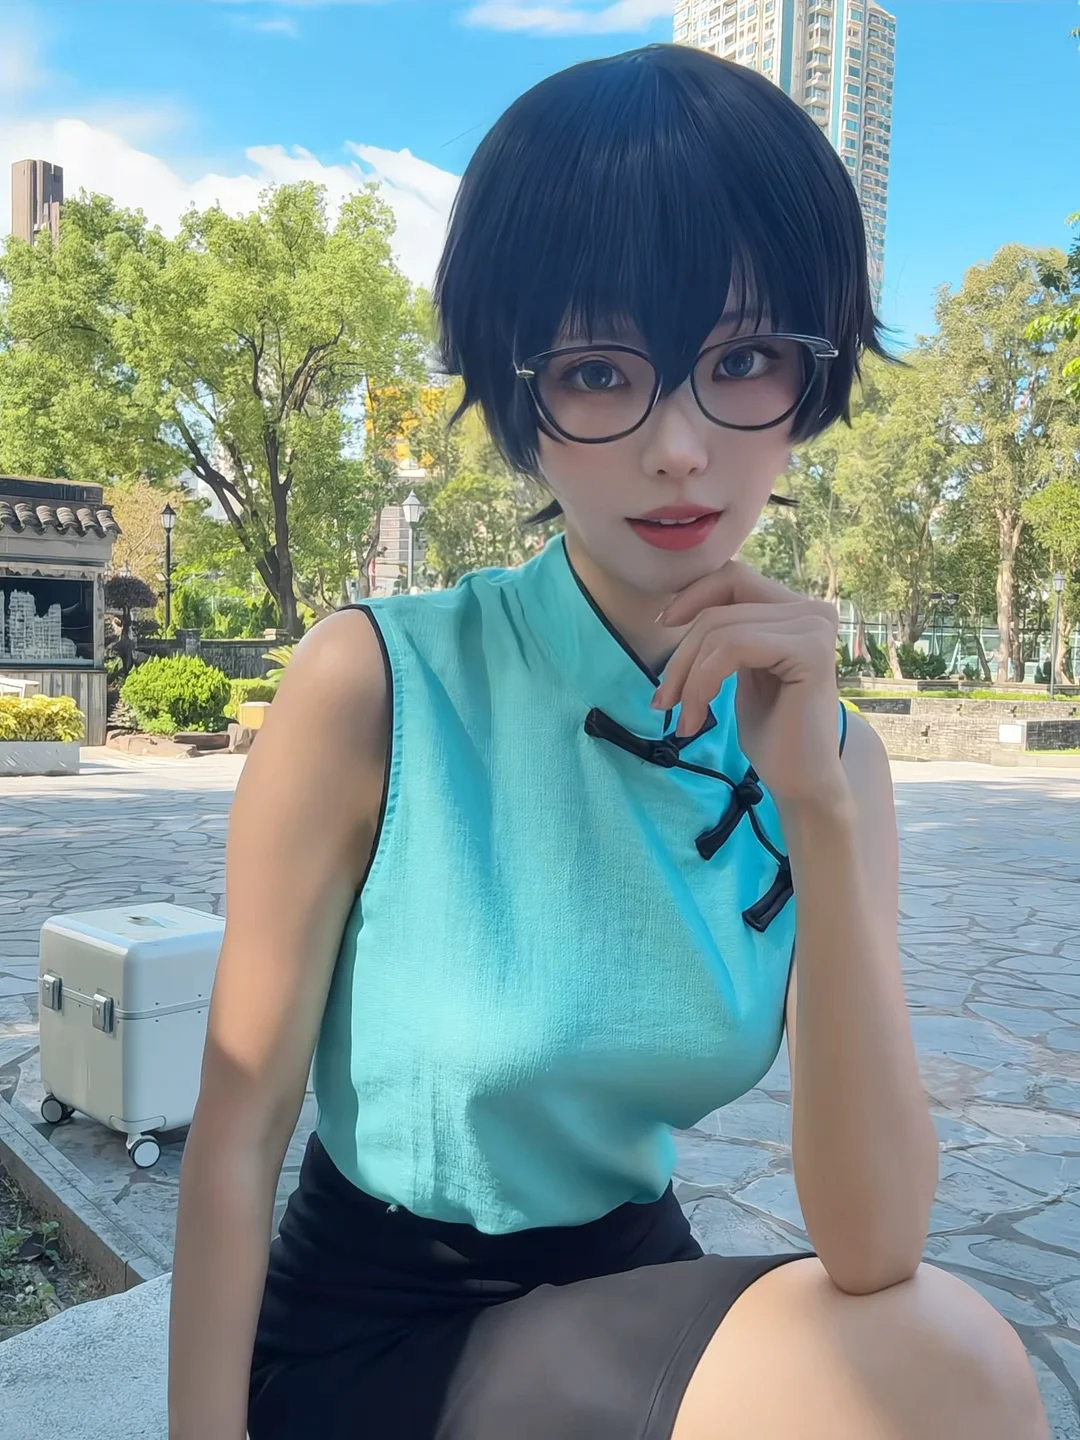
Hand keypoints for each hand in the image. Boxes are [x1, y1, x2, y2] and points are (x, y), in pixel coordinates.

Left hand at [651, 562, 844, 810]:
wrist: (802, 784)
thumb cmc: (771, 734)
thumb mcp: (741, 671)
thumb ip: (728, 634)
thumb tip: (680, 605)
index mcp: (796, 611)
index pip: (733, 578)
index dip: (693, 597)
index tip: (662, 627)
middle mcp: (812, 610)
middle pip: (719, 609)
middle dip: (681, 656)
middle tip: (663, 702)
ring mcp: (814, 627)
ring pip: (719, 630)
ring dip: (687, 678)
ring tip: (683, 718)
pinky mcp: (810, 650)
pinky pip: (732, 649)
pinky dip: (701, 684)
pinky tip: (696, 718)